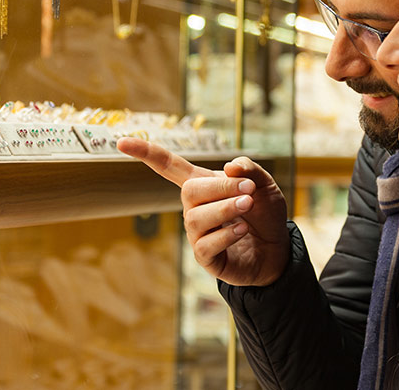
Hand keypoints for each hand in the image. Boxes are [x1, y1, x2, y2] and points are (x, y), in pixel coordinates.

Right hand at [117, 137, 289, 286]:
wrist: (277, 250)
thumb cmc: (265, 213)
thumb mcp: (264, 186)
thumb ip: (250, 170)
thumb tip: (230, 166)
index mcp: (202, 184)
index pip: (168, 166)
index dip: (146, 153)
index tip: (121, 141)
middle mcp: (194, 208)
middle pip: (189, 190)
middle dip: (220, 188)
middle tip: (248, 190)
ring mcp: (197, 233)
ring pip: (196, 218)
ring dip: (225, 208)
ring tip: (248, 206)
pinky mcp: (205, 257)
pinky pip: (204, 245)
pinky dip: (226, 234)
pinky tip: (241, 229)